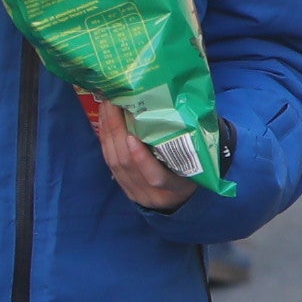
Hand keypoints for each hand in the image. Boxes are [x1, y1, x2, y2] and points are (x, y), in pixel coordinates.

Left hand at [80, 94, 198, 212]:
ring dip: (108, 131)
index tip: (132, 135)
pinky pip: (108, 161)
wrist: (180, 199)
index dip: (142, 158)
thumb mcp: (198, 163)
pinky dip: (105, 139)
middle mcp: (151, 194)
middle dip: (117, 131)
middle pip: (127, 165)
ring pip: (114, 161)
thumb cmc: (194, 172)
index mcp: (176, 188)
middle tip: (113, 103)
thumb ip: (187, 144)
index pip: (156, 177)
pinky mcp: (123, 186)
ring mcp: (134, 191)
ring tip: (106, 106)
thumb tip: (179, 110)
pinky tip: (104, 121)